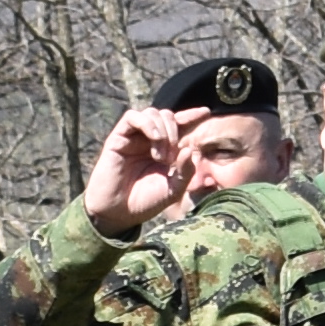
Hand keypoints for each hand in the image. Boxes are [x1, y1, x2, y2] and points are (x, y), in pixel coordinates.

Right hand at [79, 105, 192, 240]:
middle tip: (171, 159)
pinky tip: (154, 138)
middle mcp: (149, 140)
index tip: (206, 113)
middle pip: (167, 116)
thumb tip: (189, 149)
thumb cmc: (145, 202)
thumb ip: (185, 171)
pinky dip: (147, 123)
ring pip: (152, 113)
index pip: (179, 125)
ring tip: (161, 157)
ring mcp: (133, 138)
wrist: (118, 212)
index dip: (192, 116)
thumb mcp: (173, 190)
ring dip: (163, 131)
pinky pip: (132, 116)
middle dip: (175, 132)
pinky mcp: (118, 138)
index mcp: (164, 149)